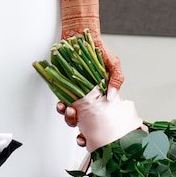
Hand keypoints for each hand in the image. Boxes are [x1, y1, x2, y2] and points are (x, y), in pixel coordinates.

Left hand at [53, 23, 124, 142]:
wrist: (80, 37)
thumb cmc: (100, 52)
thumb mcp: (114, 65)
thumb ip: (116, 80)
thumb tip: (111, 97)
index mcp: (101, 100)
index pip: (98, 121)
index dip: (94, 133)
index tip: (91, 138)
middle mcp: (87, 101)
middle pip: (81, 123)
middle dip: (78, 126)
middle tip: (78, 124)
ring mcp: (74, 95)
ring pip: (69, 114)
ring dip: (68, 116)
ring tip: (69, 109)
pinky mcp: (62, 89)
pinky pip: (59, 101)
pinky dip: (59, 104)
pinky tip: (61, 101)